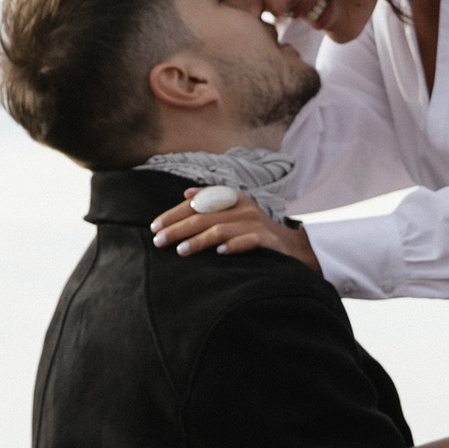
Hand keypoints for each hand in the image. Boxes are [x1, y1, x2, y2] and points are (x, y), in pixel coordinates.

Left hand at [147, 196, 321, 270]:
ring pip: (221, 230)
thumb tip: (187, 194)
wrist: (293, 248)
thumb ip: (213, 203)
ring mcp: (255, 224)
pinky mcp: (268, 241)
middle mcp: (242, 208)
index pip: (197, 204)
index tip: (155, 227)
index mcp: (232, 199)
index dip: (174, 214)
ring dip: (198, 240)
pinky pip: (248, 242)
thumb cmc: (256, 232)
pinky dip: (233, 246)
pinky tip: (219, 253)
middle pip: (203, 217)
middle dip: (178, 228)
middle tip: (158, 241)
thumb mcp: (236, 213)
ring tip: (180, 250)